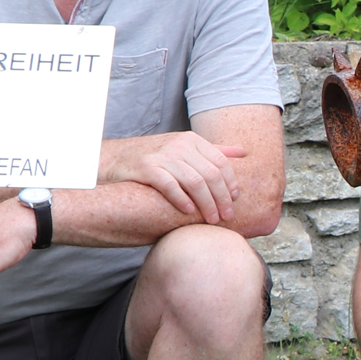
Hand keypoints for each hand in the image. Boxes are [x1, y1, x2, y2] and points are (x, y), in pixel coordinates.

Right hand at [99, 132, 248, 223]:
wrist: (117, 158)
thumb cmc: (156, 157)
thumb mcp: (185, 148)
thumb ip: (213, 151)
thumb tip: (243, 152)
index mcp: (192, 140)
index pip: (221, 162)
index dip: (230, 182)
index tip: (234, 200)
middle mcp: (180, 145)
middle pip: (211, 174)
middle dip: (222, 198)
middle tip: (226, 216)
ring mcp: (163, 156)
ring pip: (195, 182)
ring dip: (206, 204)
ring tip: (211, 219)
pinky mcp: (147, 168)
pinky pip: (171, 186)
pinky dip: (182, 200)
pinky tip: (189, 212)